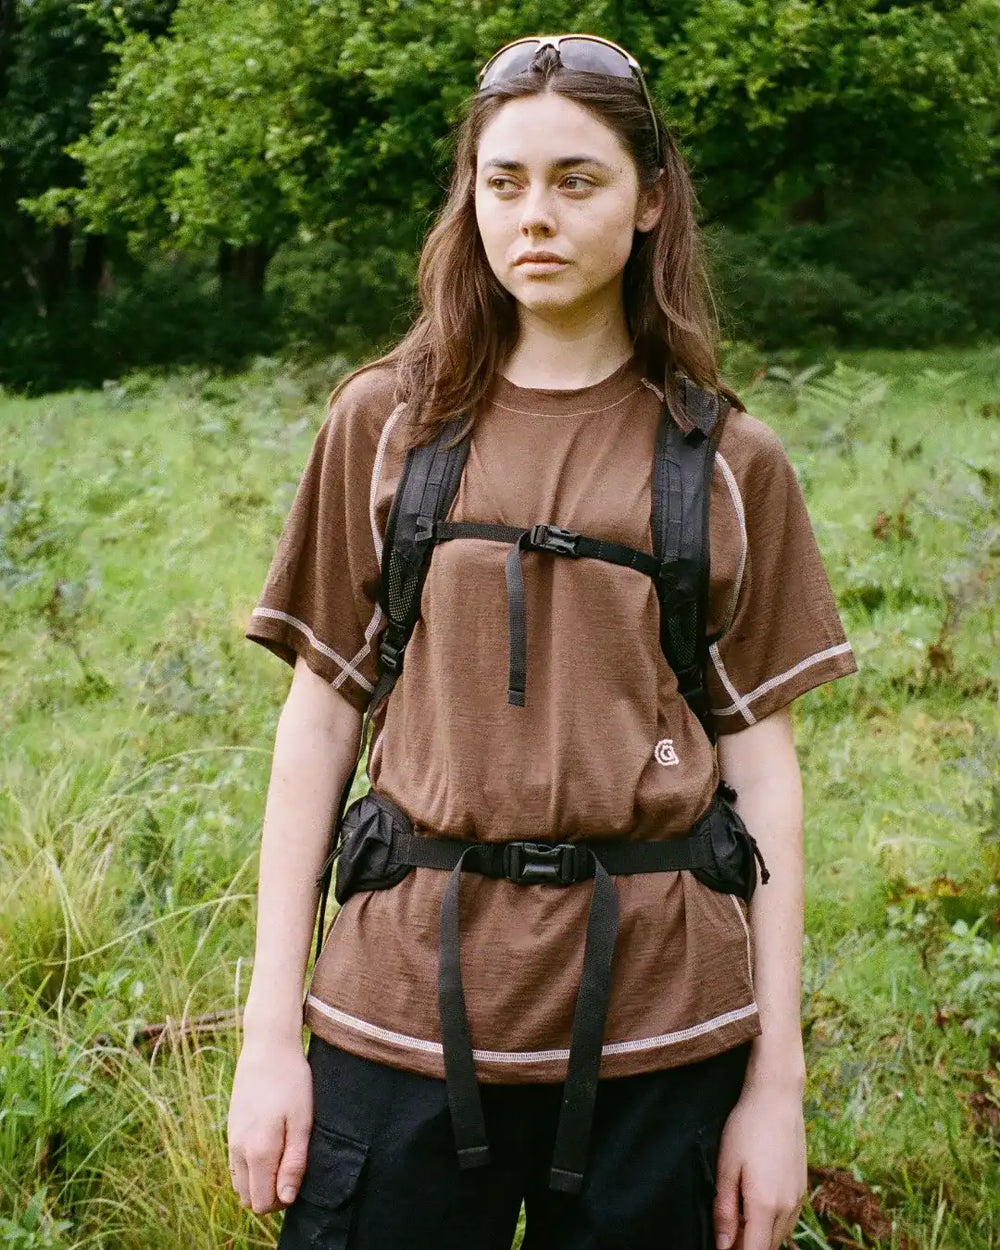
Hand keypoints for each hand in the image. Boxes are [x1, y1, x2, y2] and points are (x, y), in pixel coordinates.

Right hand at [227, 1034, 312, 1213]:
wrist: (267, 1047)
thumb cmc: (291, 1082)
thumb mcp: (302, 1121)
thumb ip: (294, 1162)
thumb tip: (285, 1199)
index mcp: (258, 1151)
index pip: (262, 1203)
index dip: (282, 1200)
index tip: (298, 1179)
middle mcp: (238, 1150)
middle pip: (248, 1198)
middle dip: (270, 1195)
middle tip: (292, 1169)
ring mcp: (231, 1140)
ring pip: (240, 1184)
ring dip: (259, 1182)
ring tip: (283, 1157)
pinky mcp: (230, 1129)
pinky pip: (236, 1165)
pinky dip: (251, 1168)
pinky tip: (271, 1145)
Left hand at [712, 1083, 806, 1249]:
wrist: (777, 1098)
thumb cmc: (746, 1128)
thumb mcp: (726, 1166)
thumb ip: (724, 1209)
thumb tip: (723, 1246)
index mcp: (765, 1204)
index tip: (722, 1247)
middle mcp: (787, 1207)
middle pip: (768, 1246)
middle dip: (747, 1246)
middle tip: (724, 1234)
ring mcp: (798, 1198)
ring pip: (779, 1235)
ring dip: (760, 1237)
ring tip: (736, 1222)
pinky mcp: (802, 1188)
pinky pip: (787, 1220)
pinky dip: (772, 1224)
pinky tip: (755, 1208)